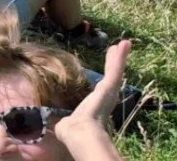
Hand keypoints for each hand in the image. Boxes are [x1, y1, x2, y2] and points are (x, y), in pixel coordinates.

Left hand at [55, 40, 130, 160]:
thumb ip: (63, 122)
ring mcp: (110, 91)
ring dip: (119, 57)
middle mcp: (106, 98)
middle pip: (112, 77)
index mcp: (96, 106)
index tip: (106, 73)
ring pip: (115, 71)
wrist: (80, 132)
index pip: (101, 89)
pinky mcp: (110, 86)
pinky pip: (115, 68)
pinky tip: (123, 44)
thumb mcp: (67, 123)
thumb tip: (53, 127)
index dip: (104, 82)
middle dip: (114, 63)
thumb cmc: (71, 131)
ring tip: (122, 44)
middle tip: (116, 50)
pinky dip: (120, 57)